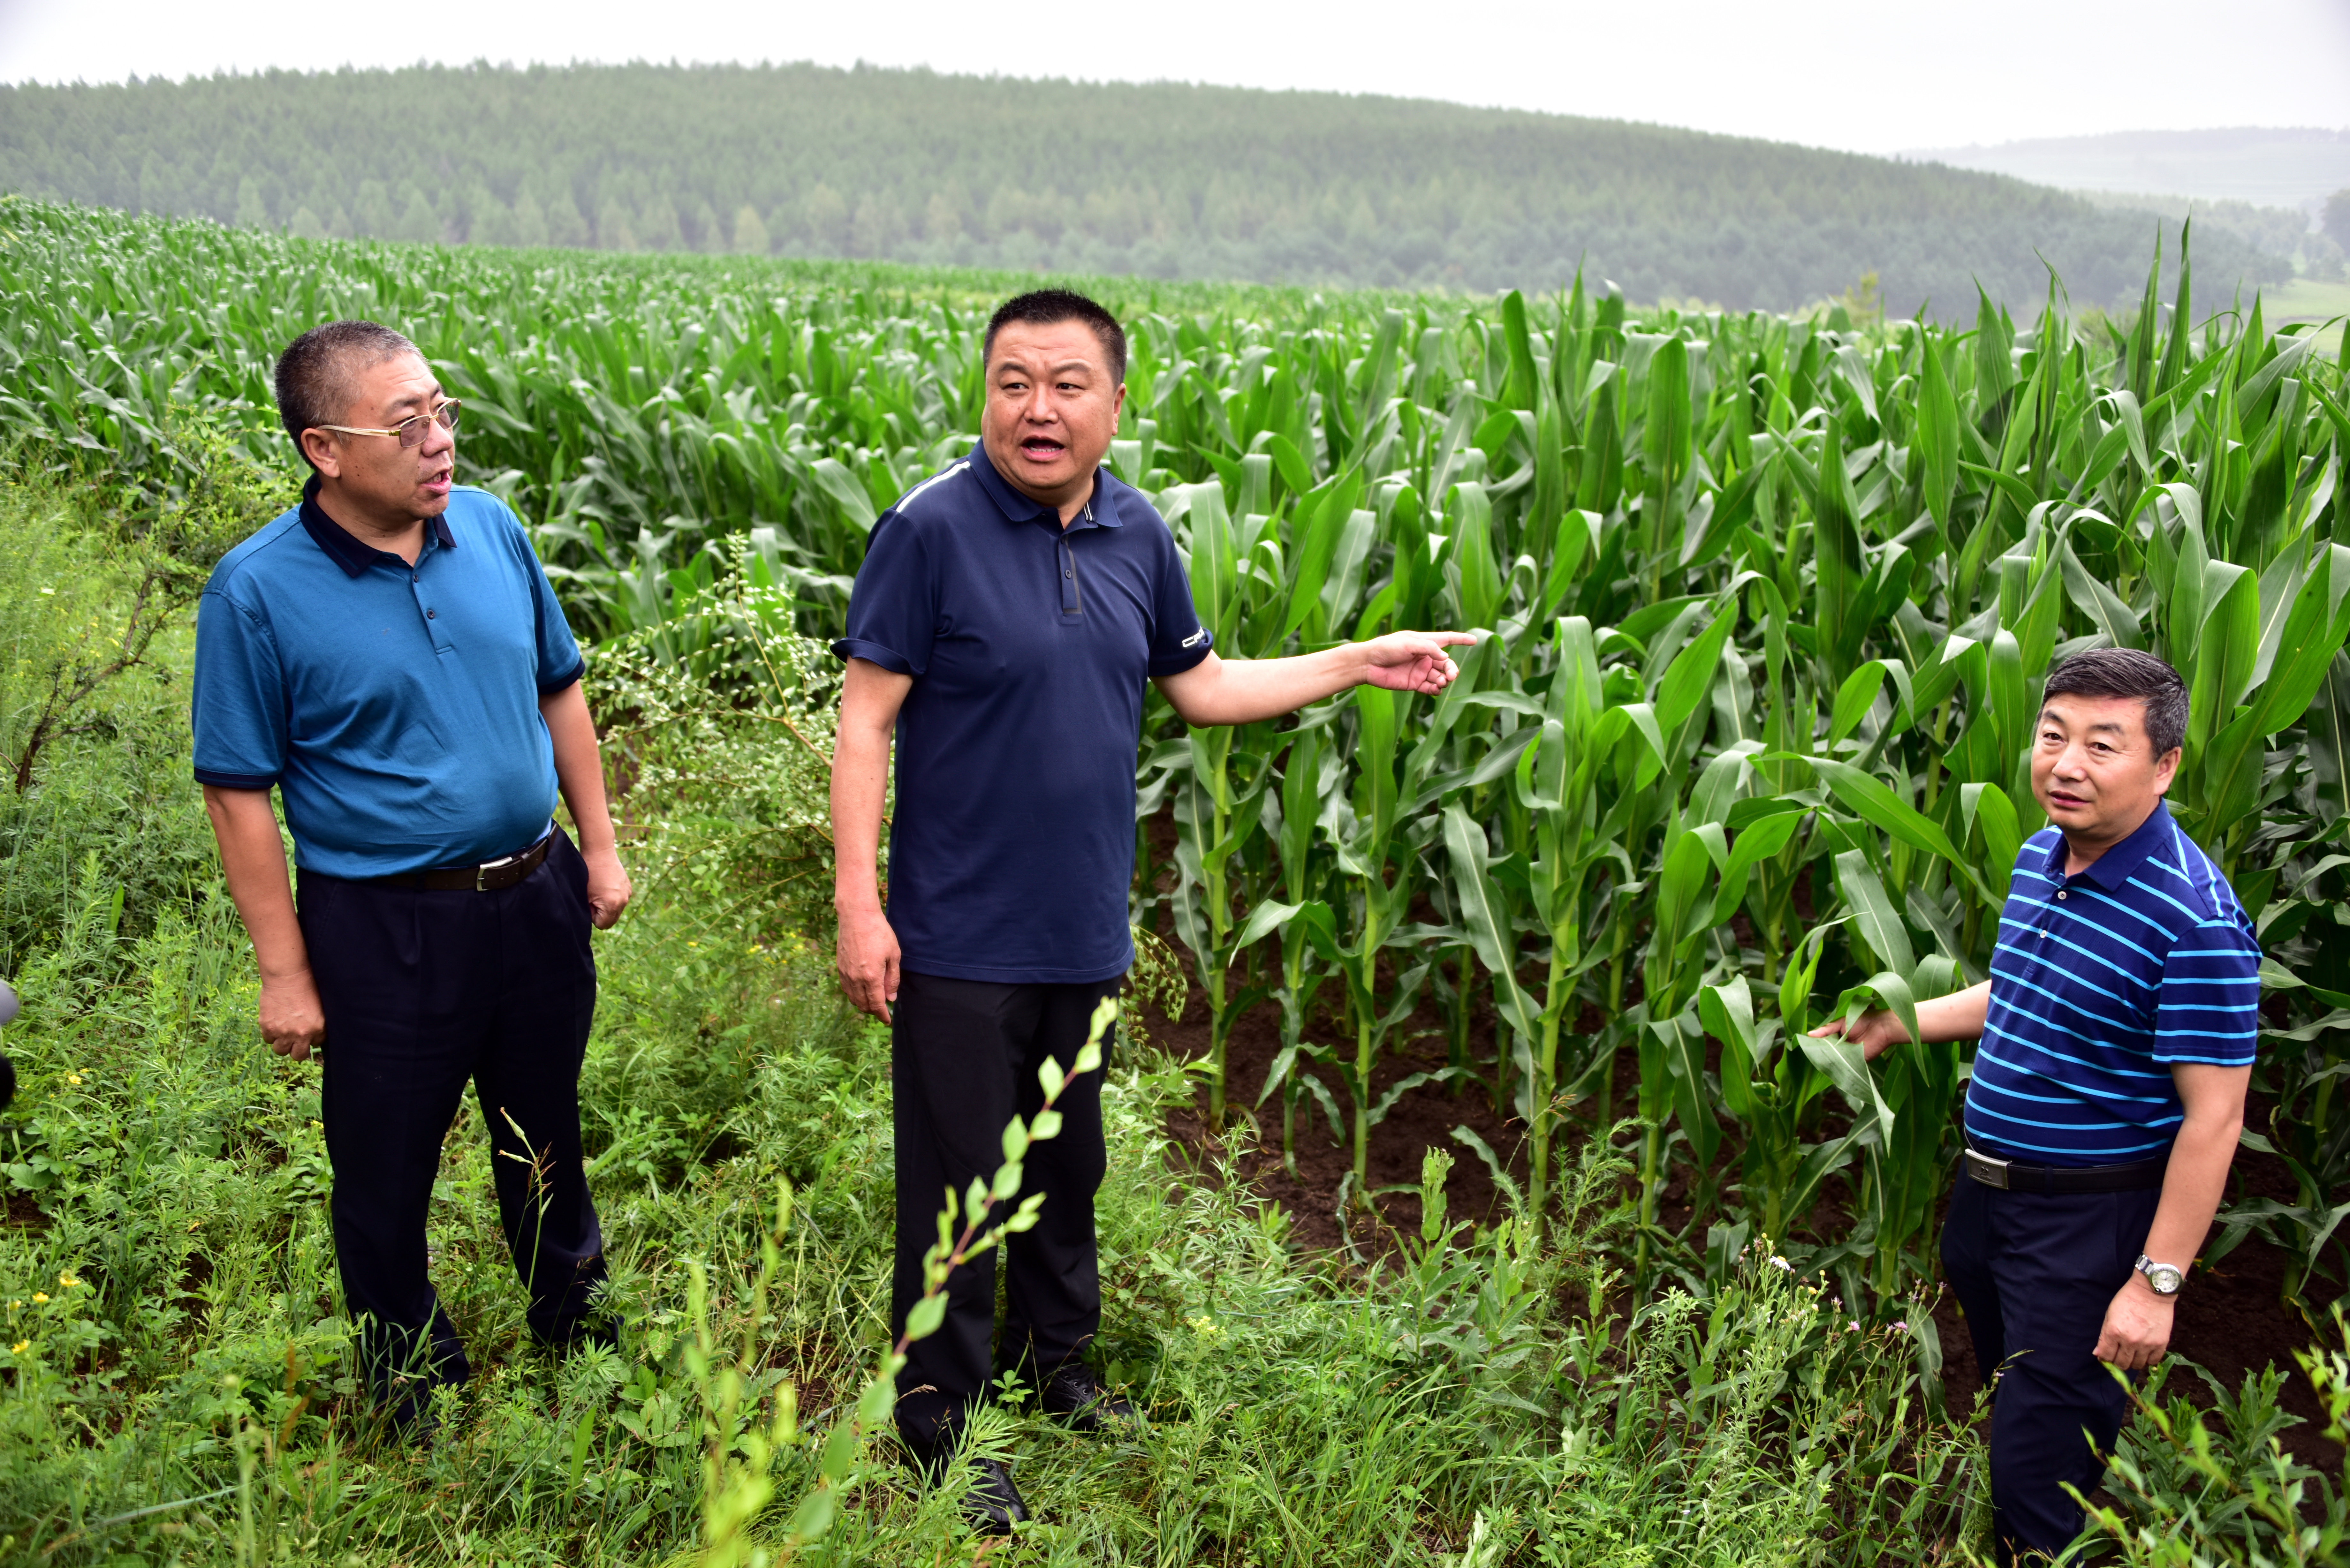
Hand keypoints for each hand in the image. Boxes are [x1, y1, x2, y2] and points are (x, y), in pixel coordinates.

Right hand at [260, 967, 326, 1061]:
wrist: (287, 976)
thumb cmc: (307, 986)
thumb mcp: (320, 1007)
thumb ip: (317, 1023)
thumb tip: (314, 1036)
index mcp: (318, 1028)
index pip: (315, 1045)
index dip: (311, 1039)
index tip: (308, 1033)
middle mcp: (300, 1034)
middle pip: (298, 1056)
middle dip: (297, 1049)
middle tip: (295, 1040)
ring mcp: (282, 1032)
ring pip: (281, 1051)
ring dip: (282, 1043)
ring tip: (283, 1031)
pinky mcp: (267, 1027)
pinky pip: (268, 1039)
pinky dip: (271, 1034)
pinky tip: (274, 1023)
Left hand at [582, 845, 632, 929]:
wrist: (600, 852)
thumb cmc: (588, 873)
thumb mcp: (584, 896)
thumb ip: (589, 912)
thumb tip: (593, 918)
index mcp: (612, 904)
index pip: (602, 924)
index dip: (592, 917)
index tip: (589, 903)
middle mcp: (623, 901)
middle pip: (612, 920)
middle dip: (601, 914)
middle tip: (593, 899)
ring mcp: (628, 894)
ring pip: (616, 911)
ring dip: (608, 906)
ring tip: (599, 891)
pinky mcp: (628, 887)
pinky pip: (620, 901)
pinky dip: (613, 898)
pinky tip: (606, 886)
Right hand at [836, 904, 901, 1022]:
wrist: (856, 916)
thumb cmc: (879, 933)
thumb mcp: (893, 955)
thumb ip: (892, 978)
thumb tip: (890, 997)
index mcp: (871, 976)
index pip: (876, 1004)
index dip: (882, 1015)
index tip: (887, 1020)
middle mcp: (855, 979)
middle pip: (863, 1004)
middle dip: (873, 1011)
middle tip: (882, 1010)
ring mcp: (845, 974)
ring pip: (853, 998)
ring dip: (863, 1004)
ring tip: (873, 1002)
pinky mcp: (839, 968)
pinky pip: (846, 989)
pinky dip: (854, 995)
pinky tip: (861, 992)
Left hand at [1358, 630, 1478, 694]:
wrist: (1368, 663)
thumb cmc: (1386, 648)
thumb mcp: (1408, 643)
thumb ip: (1428, 648)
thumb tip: (1446, 658)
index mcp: (1425, 642)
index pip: (1447, 639)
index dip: (1461, 639)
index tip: (1475, 640)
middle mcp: (1425, 657)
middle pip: (1447, 663)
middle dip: (1452, 669)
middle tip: (1451, 676)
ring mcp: (1421, 671)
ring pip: (1440, 677)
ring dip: (1445, 680)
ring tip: (1441, 683)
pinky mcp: (1415, 683)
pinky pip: (1431, 688)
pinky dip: (1437, 690)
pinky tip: (1437, 690)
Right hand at [1809, 1008, 1908, 1060]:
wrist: (1881, 1027)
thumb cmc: (1862, 1020)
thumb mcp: (1840, 1023)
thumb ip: (1826, 1029)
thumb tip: (1809, 1034)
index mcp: (1837, 1037)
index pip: (1823, 1043)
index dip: (1815, 1045)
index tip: (1805, 1047)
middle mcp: (1842, 1047)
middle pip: (1827, 1052)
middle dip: (1820, 1054)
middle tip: (1809, 1055)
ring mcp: (1848, 1055)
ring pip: (1834, 1060)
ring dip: (1828, 1060)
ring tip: (1816, 1060)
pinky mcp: (1856, 1061)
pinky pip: (1845, 1065)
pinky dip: (1838, 1065)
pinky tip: (1829, 1065)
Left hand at [2094, 1274, 2174, 1370]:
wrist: (2151, 1292)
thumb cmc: (2127, 1300)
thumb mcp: (2110, 1315)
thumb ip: (2103, 1337)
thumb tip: (2098, 1354)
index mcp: (2114, 1332)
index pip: (2106, 1356)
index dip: (2105, 1358)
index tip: (2107, 1355)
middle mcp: (2130, 1341)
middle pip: (2122, 1364)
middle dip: (2118, 1361)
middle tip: (2119, 1354)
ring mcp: (2147, 1344)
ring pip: (2137, 1365)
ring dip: (2133, 1361)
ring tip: (2132, 1352)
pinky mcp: (2161, 1344)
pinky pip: (2153, 1362)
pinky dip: (2147, 1360)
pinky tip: (2144, 1352)